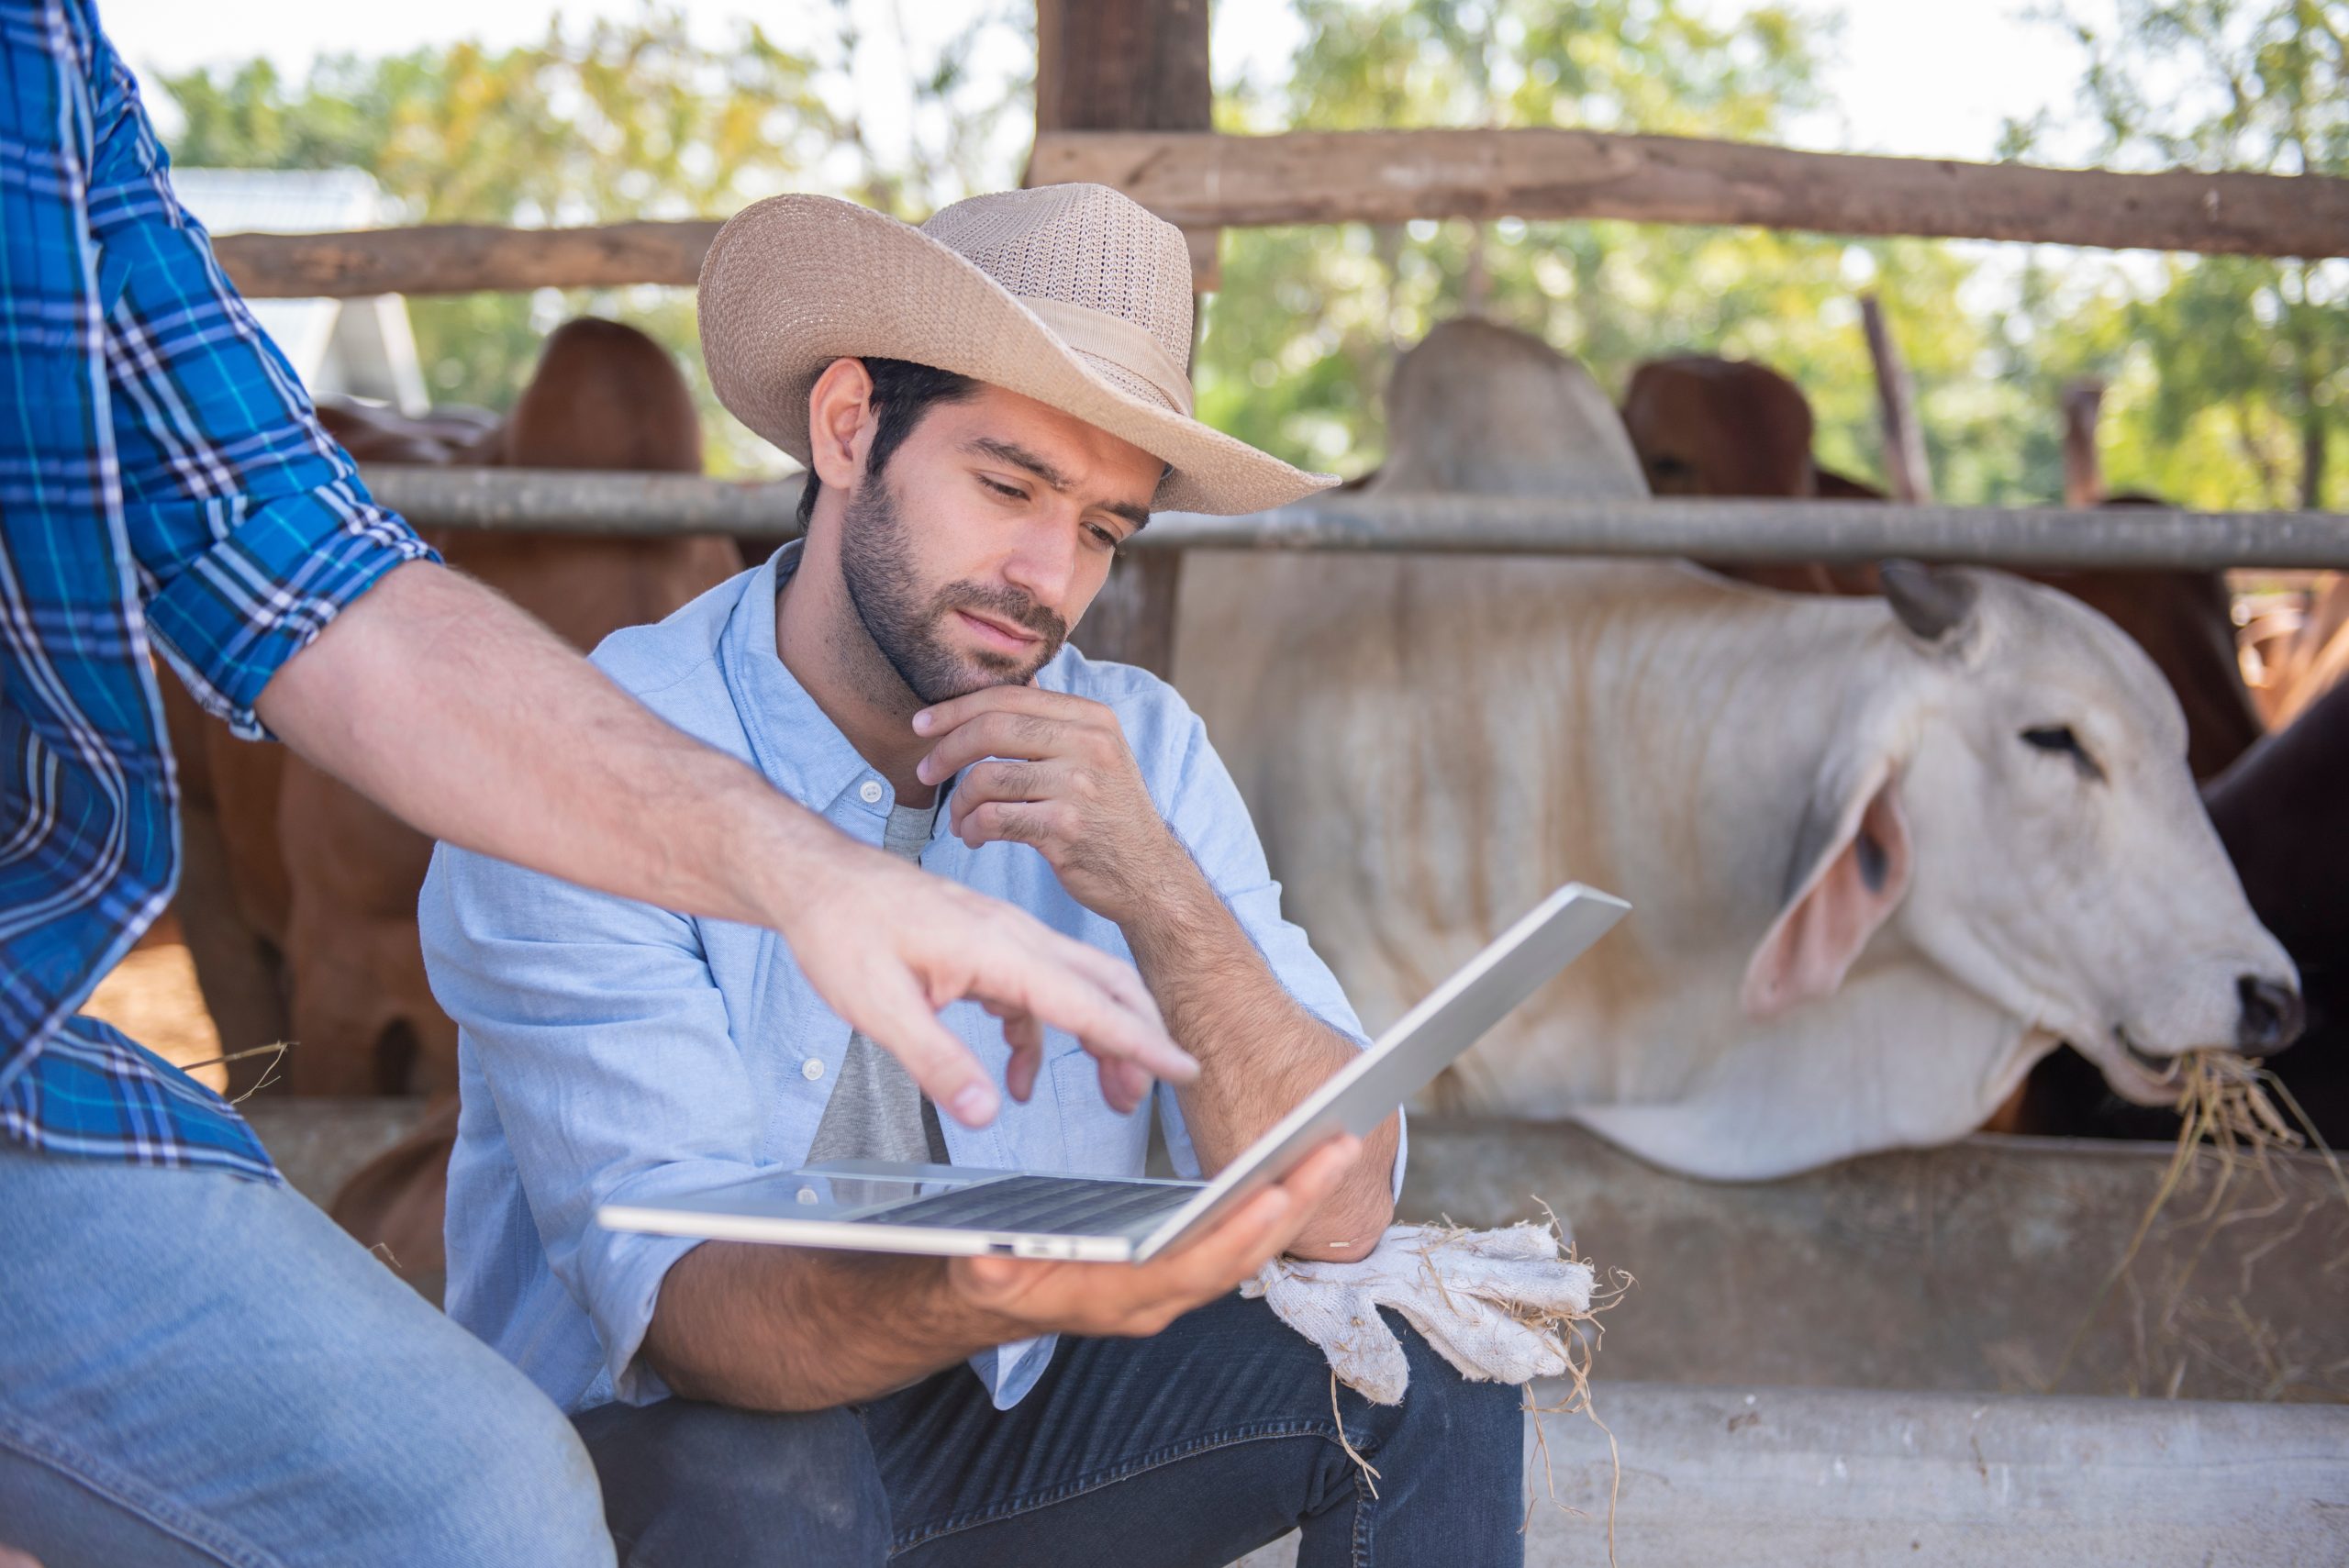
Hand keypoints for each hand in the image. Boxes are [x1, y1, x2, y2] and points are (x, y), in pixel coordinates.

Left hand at [778, 831, 1193, 1124]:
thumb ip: (937, 1061)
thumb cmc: (840, 929)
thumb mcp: (878, 1006)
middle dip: (1136, 1040)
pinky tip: (1017, 1078)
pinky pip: (1034, 993)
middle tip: (1148, 1093)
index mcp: (997, 949)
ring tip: (1109, 1094)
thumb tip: (986, 1114)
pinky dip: (1040, 1036)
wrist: (814, 877)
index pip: (1087, 1003)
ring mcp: (1001, 939)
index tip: (1183, 1070)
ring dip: (1097, 1039)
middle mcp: (1013, 937)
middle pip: (1102, 986)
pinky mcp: (984, 949)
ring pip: (1075, 988)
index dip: (1138, 1042)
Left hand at [913, 687, 1188, 927]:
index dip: (956, 709)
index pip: (1009, 697)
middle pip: (992, 729)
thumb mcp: (1097, 754)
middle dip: (945, 751)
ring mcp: (1078, 787)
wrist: (1148, 875)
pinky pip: (992, 818)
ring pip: (985, 779)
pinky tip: (974, 838)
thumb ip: (1056, 719)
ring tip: (959, 820)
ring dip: (958, 803)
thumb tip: (1017, 679)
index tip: (923, 726)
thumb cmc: (1109, 814)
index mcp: (1093, 718)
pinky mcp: (1064, 829)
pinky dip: (972, 829)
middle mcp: (1089, 745)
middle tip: (923, 772)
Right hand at [946, 1135, 1362, 1337]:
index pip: (1195, 1268)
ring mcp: (1177, 1283)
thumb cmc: (990, 1277)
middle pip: (1245, 1252)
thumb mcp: (978, 1268)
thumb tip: (991, 1255)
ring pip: (1252, 1243)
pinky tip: (1300, 1160)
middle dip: (1297, 1201)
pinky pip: (1241, 1234)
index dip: (1238, 1233)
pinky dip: (1276, 1199)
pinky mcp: (1182, 1262)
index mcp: (1121, 1298)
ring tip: (1337, 1142)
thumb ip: (988, 1266)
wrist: (995, 1302)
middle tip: (1341, 1146)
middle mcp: (1162, 1298)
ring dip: (1298, 1196)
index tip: (1280, 1193)